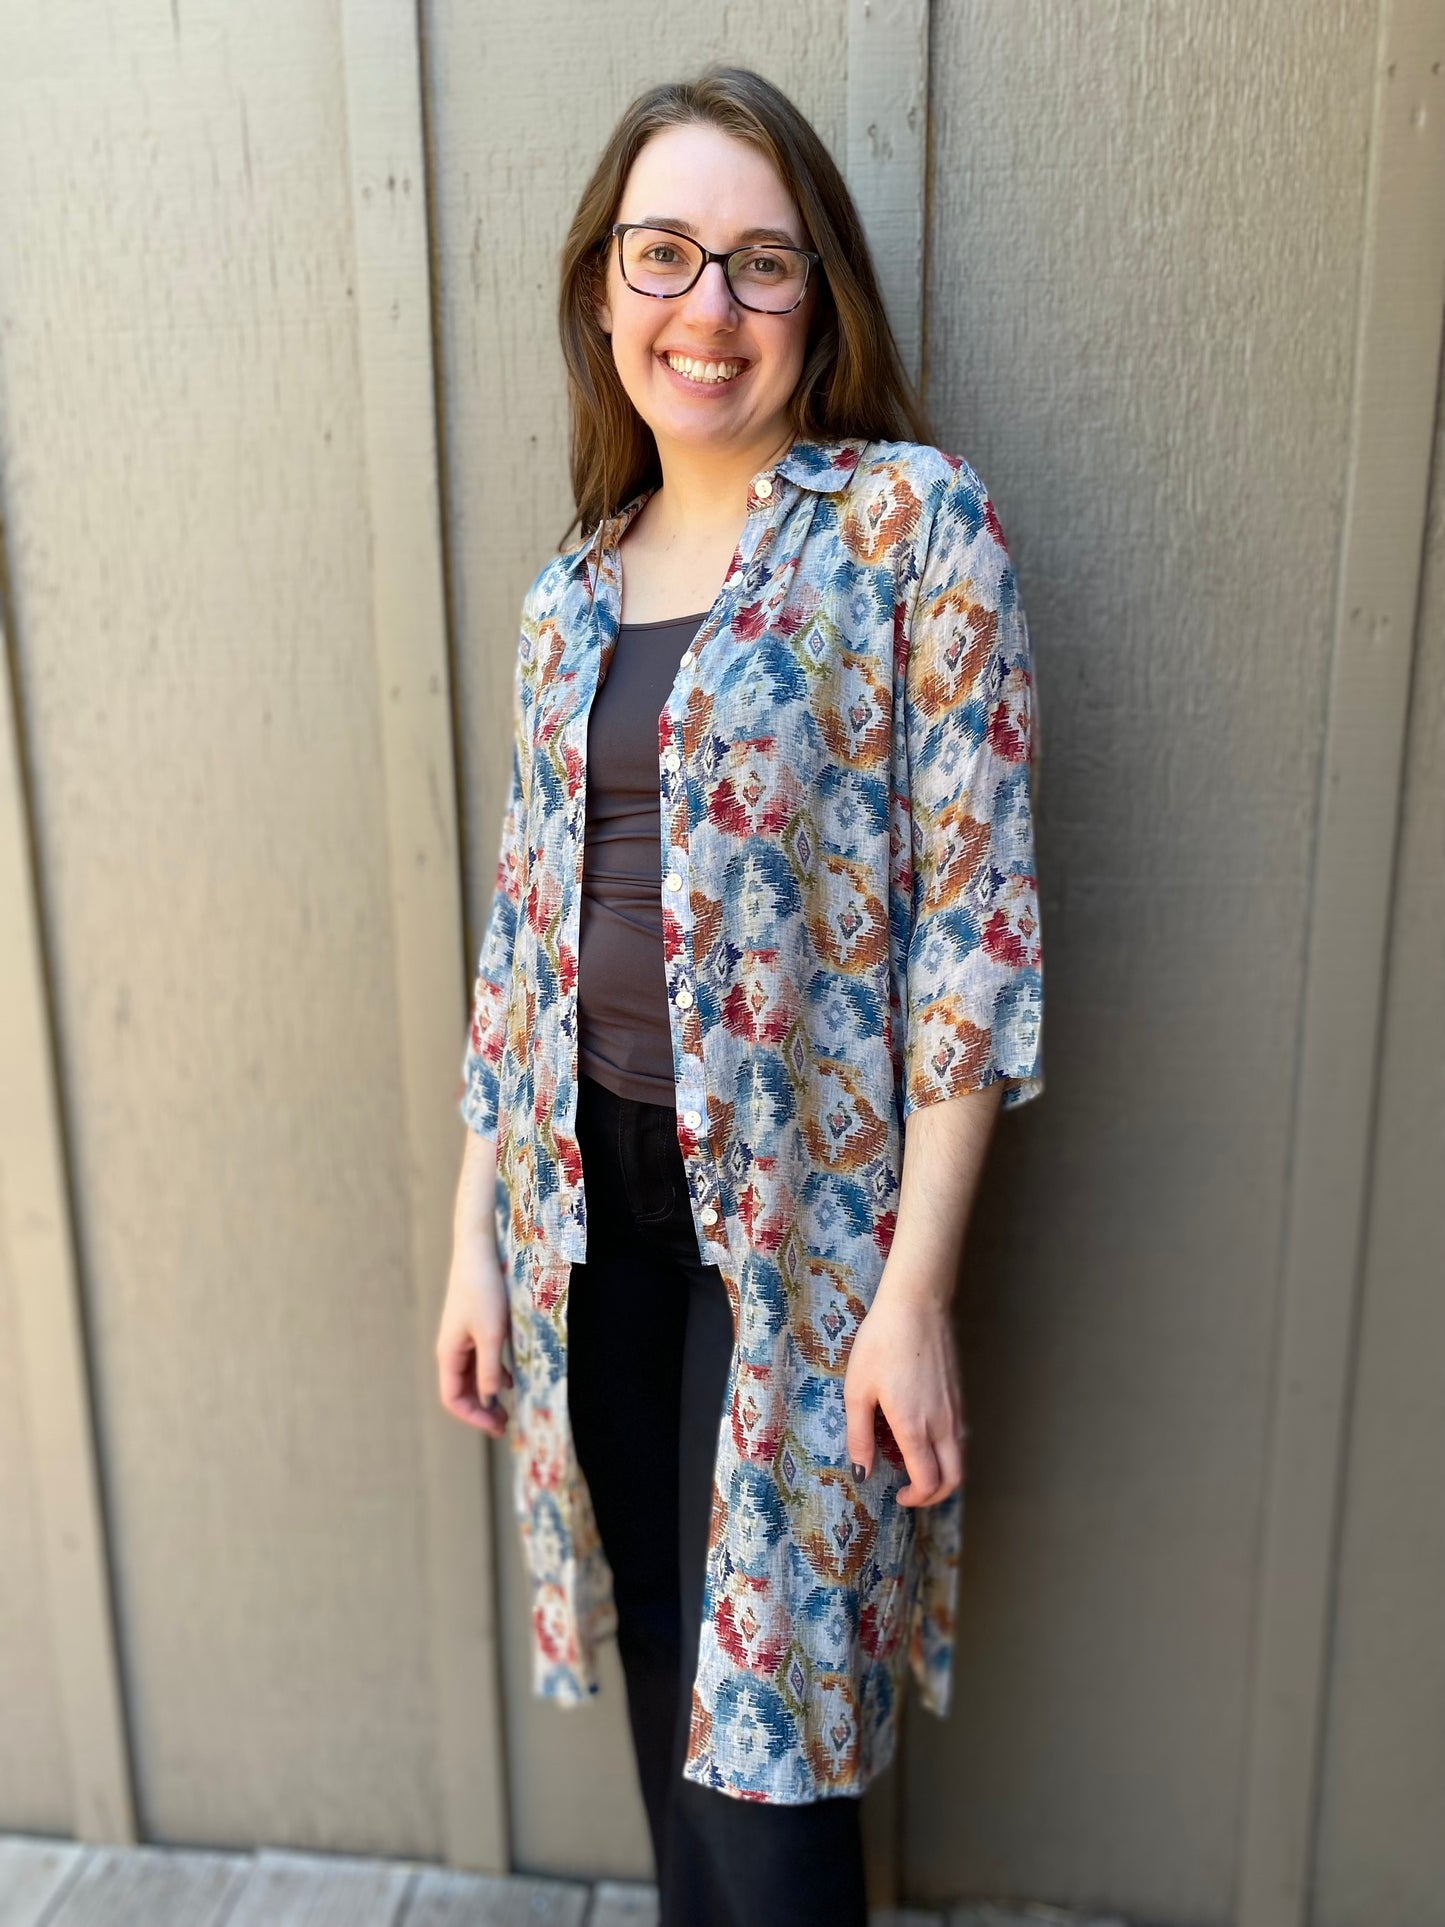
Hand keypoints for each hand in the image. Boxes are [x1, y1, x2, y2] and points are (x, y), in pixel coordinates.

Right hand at [436, 1222, 513, 1438]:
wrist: (478, 1252)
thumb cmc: (483, 1290)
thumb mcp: (491, 1333)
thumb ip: (490, 1368)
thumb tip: (490, 1398)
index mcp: (449, 1353)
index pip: (453, 1398)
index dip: (473, 1416)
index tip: (497, 1426)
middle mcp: (452, 1349)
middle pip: (462, 1390)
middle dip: (481, 1410)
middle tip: (506, 1423)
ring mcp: (462, 1339)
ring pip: (472, 1376)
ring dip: (488, 1394)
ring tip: (510, 1407)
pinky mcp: (474, 1327)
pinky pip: (480, 1360)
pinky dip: (493, 1374)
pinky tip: (511, 1379)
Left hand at [844, 1270, 966, 1506]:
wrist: (916, 1306)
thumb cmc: (881, 1345)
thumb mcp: (858, 1391)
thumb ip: (859, 1437)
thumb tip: (861, 1473)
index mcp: (915, 1428)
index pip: (929, 1481)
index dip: (916, 1498)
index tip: (899, 1497)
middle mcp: (942, 1424)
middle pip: (954, 1478)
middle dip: (936, 1495)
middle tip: (913, 1493)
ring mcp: (955, 1409)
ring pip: (960, 1457)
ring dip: (944, 1473)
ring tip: (917, 1467)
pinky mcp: (958, 1394)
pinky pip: (959, 1435)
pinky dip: (948, 1451)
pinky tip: (926, 1438)